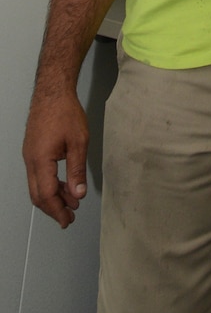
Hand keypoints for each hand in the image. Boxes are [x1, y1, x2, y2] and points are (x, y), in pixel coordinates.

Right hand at [24, 82, 88, 227]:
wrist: (52, 92)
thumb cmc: (66, 113)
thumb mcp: (78, 142)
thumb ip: (77, 170)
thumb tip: (78, 194)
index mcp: (41, 161)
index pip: (47, 195)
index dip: (58, 210)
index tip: (67, 220)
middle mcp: (31, 161)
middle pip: (38, 195)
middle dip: (54, 208)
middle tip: (69, 217)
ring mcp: (29, 156)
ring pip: (37, 186)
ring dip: (53, 197)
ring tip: (71, 202)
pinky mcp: (32, 151)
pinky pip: (38, 175)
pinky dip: (50, 184)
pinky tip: (64, 185)